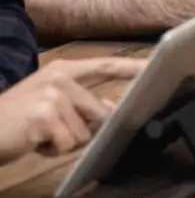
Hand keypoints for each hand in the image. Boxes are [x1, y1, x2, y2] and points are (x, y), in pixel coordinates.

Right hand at [0, 57, 144, 164]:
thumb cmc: (17, 121)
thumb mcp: (51, 104)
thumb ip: (82, 101)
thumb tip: (112, 106)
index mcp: (64, 71)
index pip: (106, 66)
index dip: (132, 67)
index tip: (155, 65)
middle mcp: (60, 78)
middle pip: (100, 111)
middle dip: (83, 129)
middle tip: (52, 130)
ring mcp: (52, 95)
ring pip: (84, 132)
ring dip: (64, 141)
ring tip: (40, 134)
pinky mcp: (44, 115)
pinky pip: (67, 143)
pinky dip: (51, 150)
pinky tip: (34, 141)